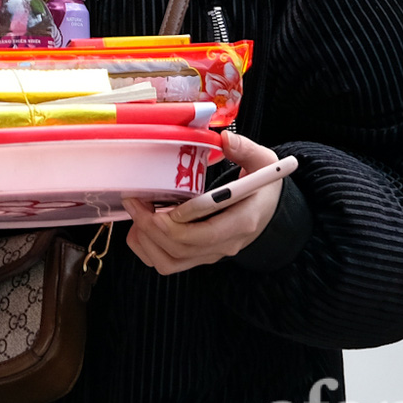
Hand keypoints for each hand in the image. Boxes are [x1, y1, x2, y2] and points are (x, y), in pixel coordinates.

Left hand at [121, 131, 282, 273]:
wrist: (267, 210)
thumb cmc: (261, 187)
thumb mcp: (263, 162)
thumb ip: (246, 149)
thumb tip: (226, 139)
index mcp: (243, 220)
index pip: (206, 232)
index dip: (178, 219)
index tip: (158, 199)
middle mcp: (225, 243)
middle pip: (181, 246)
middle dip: (151, 225)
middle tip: (135, 201)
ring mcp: (210, 253)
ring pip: (169, 261)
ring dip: (146, 239)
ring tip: (137, 212)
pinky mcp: (197, 256)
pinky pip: (166, 263)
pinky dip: (146, 248)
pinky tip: (141, 226)